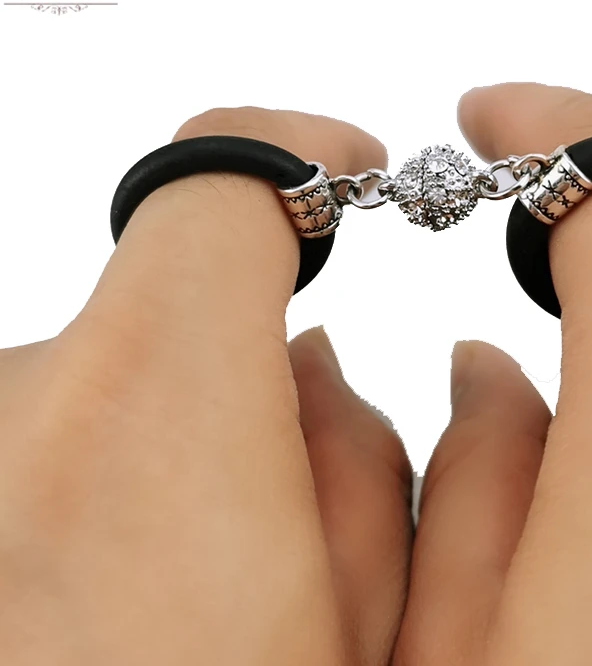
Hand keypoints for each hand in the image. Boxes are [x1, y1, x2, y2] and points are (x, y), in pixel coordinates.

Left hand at [0, 109, 411, 664]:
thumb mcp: (378, 643)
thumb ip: (365, 464)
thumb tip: (310, 367)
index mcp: (148, 426)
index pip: (214, 182)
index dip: (295, 152)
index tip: (337, 167)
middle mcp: (13, 425)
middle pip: (158, 305)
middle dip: (233, 363)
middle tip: (269, 507)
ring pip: (94, 388)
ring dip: (152, 443)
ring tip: (169, 601)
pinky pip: (31, 445)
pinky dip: (84, 490)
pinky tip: (98, 611)